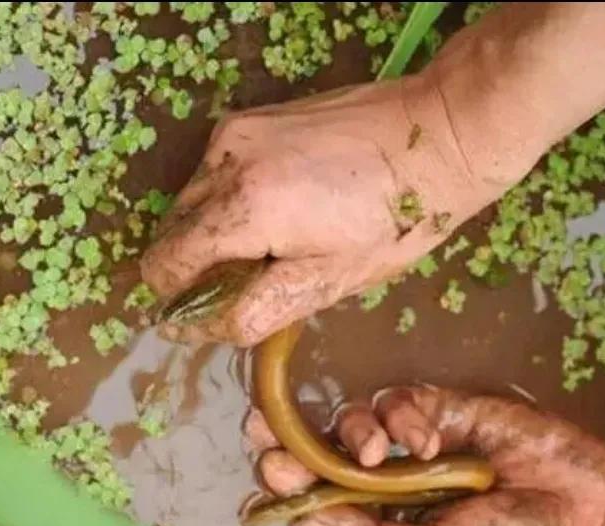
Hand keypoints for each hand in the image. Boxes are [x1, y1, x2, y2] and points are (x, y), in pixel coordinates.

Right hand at [140, 73, 517, 345]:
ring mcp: (236, 132)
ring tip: (276, 242)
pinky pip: (216, 170)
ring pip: (192, 199)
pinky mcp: (252, 117)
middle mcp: (225, 162)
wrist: (437, 136)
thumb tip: (195, 329)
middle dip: (200, 264)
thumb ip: (254, 308)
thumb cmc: (394, 221)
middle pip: (173, 230)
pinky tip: (283, 206)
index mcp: (244, 209)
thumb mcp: (328, 281)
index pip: (167, 264)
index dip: (179, 298)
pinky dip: (231, 197)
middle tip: (258, 278)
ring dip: (215, 230)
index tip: (211, 311)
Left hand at [244, 385, 604, 525]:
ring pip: (356, 420)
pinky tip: (430, 440)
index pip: (323, 502)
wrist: (591, 511)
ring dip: (352, 432)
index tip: (265, 475)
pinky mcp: (447, 407)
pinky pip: (402, 400)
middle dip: (290, 441)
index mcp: (390, 524)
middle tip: (261, 431)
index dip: (289, 487)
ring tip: (376, 454)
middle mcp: (396, 481)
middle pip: (325, 453)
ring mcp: (420, 441)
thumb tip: (312, 522)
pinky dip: (405, 416)